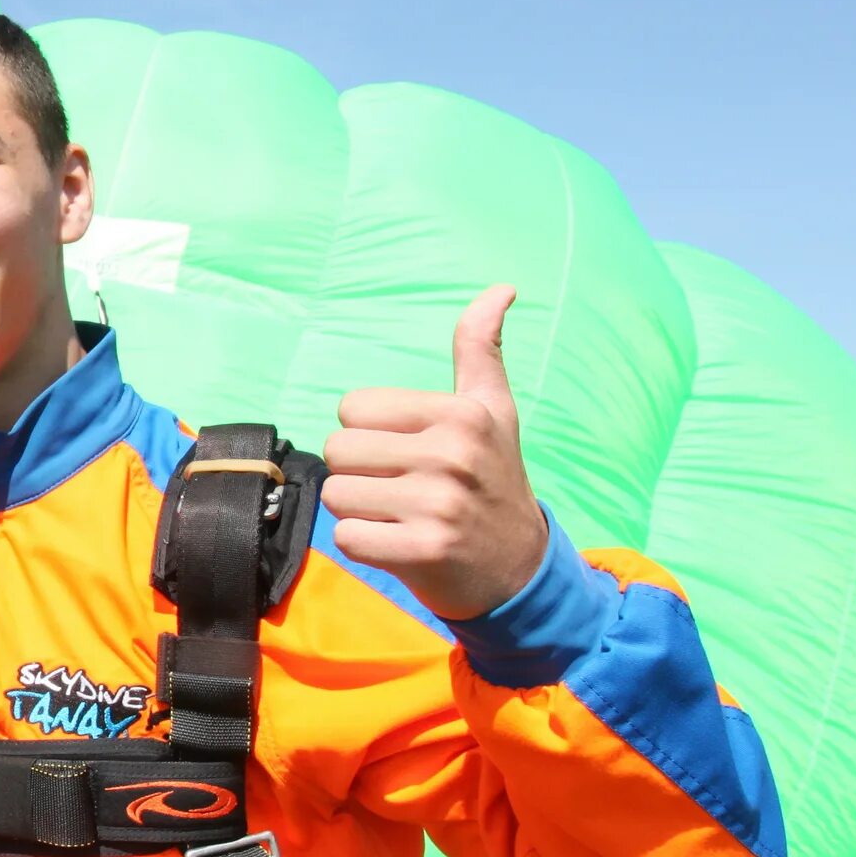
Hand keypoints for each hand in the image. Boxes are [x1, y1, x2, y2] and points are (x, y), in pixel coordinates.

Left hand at [320, 286, 545, 619]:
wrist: (519, 568)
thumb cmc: (495, 479)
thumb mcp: (494, 410)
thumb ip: (481, 349)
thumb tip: (501, 288)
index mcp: (462, 414)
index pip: (353, 407)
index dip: (367, 432)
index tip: (405, 451)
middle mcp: (452, 454)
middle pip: (337, 450)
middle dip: (357, 472)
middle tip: (398, 487)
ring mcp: (438, 505)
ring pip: (335, 494)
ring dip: (357, 509)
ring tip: (398, 513)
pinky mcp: (421, 551)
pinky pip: (346, 537)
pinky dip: (362, 543)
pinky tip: (397, 542)